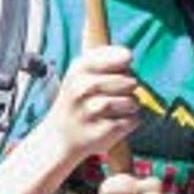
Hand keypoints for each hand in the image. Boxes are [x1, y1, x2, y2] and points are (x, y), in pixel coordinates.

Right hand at [22, 40, 141, 184]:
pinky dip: (129, 122)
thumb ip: (106, 57)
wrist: (59, 137)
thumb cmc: (78, 99)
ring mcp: (93, 110)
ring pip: (134, 102)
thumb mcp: (81, 72)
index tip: (113, 74)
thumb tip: (128, 56)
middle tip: (109, 96)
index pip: (124, 57)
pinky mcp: (104, 130)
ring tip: (110, 111)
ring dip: (129, 107)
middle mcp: (83, 87)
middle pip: (131, 81)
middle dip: (127, 90)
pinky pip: (134, 120)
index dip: (125, 66)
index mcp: (79, 67)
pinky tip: (111, 123)